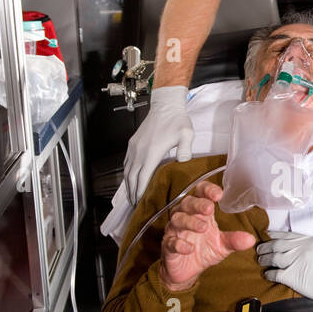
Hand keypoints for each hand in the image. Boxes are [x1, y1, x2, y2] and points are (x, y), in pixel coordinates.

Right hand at [124, 87, 193, 204]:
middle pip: (132, 178)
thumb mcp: (186, 135)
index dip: (140, 193)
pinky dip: (127, 174)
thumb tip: (183, 164)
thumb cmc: (177, 120)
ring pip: (127, 171)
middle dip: (132, 194)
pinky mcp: (132, 144)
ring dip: (128, 185)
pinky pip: (126, 163)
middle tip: (135, 206)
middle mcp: (139, 151)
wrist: (165, 105)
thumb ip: (184, 151)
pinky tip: (130, 180)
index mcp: (152, 152)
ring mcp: (134, 148)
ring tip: (131, 197)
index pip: (142, 178)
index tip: (140, 204)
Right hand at [160, 181, 254, 289]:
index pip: (201, 194)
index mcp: (200, 213)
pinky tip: (188, 247)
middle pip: (187, 203)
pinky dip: (178, 243)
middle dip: (198, 204)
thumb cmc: (202, 252)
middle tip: (209, 208)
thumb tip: (250, 239)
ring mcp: (175, 231)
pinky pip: (170, 241)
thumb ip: (234, 240)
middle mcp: (186, 218)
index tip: (218, 194)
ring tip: (203, 228)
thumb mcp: (222, 246)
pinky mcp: (168, 246)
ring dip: (190, 222)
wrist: (187, 272)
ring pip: (177, 219)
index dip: (207, 190)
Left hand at [257, 232, 312, 309]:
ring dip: (264, 259)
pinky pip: (276, 273)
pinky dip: (269, 274)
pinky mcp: (294, 277)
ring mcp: (296, 262)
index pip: (288, 235)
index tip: (268, 234)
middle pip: (276, 245)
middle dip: (266, 247)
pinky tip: (267, 275)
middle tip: (259, 249)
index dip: (276, 235)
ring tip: (260, 261)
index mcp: (310, 240)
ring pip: (272, 257)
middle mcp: (300, 248)